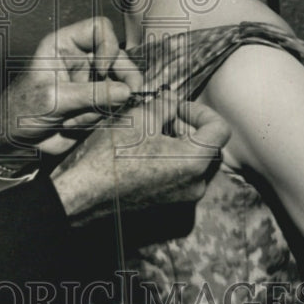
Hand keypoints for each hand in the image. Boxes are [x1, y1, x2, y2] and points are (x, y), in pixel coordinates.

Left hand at [0, 18, 143, 159]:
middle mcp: (79, 59)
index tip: (103, 70)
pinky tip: (72, 124)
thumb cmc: (22, 110)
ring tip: (71, 118)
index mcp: (64, 45)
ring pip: (117, 86)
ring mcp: (88, 81)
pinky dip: (97, 119)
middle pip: (117, 57)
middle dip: (122, 79)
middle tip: (127, 97)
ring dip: (100, 107)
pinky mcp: (93, 103)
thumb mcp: (54, 99)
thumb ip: (91, 94)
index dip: (108, 46)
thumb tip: (126, 92)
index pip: (99, 28)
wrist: (14, 140)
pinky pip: (110, 107)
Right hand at [49, 99, 229, 221]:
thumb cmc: (110, 155)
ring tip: (152, 133)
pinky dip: (171, 161)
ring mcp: (182, 198)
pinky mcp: (167, 204)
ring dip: (181, 144)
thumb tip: (173, 99)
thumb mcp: (139, 118)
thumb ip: (164, 105)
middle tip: (165, 117)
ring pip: (195, 164)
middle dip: (191, 128)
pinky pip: (181, 178)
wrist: (84, 193)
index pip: (219, 129)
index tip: (176, 107)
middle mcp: (195, 184)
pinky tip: (145, 152)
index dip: (199, 111)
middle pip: (210, 148)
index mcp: (193, 161)